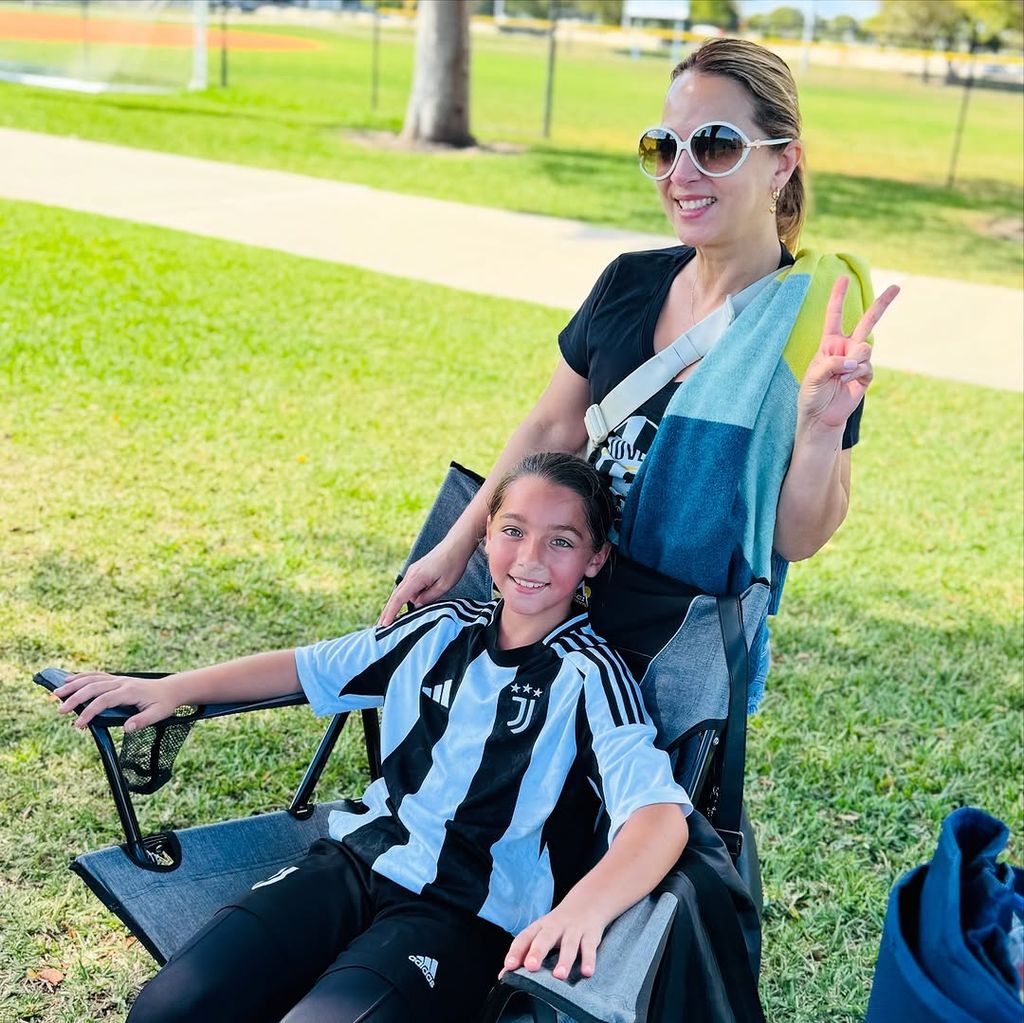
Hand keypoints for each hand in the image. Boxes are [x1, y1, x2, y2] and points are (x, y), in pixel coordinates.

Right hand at [54, 672, 180, 731]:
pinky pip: (97, 675)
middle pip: (94, 687)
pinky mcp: (117, 679)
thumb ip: (142, 721)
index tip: (78, 725)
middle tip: (60, 710)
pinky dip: (82, 676)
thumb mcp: (158, 714)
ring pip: (93, 678)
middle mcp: (122, 682)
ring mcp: (119, 679)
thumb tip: (127, 728)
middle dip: (75, 698)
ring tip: (56, 692)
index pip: (105, 701)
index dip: (90, 712)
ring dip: (74, 684)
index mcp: (130, 691)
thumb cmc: (164, 704)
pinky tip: (69, 679)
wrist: (171, 689)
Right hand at [378, 539, 474, 626]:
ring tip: (391, 620)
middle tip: (380, 627)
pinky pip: (408, 587)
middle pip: (395, 595)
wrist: (456, 545)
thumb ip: (429, 597)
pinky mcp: (417, 571)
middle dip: (387, 611)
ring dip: (396, 605)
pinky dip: (405, 597)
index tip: (384, 624)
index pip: (399, 598)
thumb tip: (416, 605)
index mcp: (416, 578)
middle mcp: (411, 574)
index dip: (391, 612)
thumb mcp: (444, 585)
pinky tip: (407, 606)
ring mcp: (413, 571)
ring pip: (402, 591)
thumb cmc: (453, 564)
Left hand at [501, 897, 609, 981]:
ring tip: (559, 976)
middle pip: (545, 938)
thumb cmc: (558, 925)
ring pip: (569, 944)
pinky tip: (587, 972)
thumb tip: (503, 976)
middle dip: (537, 952)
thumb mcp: (541, 933)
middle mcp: (555, 927)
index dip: (516, 951)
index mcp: (539, 927)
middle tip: (531, 966)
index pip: (525, 938)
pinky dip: (589, 960)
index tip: (508, 966)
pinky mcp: (590, 935)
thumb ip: (525, 953)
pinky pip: (590, 948)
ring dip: (564, 960)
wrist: (587, 901)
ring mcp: (574, 930)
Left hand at [799, 277, 899, 430]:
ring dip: (853, 362)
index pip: (834, 316)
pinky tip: (846, 382)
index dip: (838, 297)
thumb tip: (855, 359)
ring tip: (840, 376)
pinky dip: (856, 373)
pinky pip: (867, 366)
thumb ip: (832, 363)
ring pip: (866, 348)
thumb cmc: (811, 395)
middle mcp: (846, 347)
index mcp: (829, 343)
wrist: (821, 416)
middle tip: (897, 287)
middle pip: (867, 322)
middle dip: (882, 305)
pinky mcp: (866, 374)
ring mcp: (858, 360)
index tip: (844, 278)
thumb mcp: (813, 376)